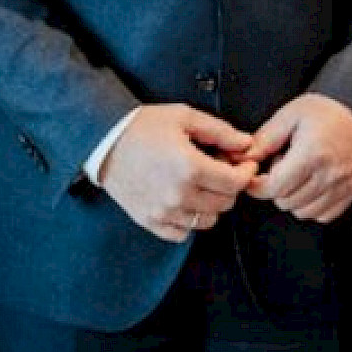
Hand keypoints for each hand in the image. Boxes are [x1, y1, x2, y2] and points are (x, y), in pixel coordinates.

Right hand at [96, 105, 257, 242]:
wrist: (104, 141)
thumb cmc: (142, 127)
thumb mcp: (184, 117)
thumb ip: (220, 132)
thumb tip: (246, 144)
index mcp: (191, 167)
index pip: (235, 183)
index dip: (245, 172)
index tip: (243, 165)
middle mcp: (179, 195)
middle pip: (225, 203)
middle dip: (228, 186)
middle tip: (218, 170)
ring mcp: (164, 212)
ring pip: (207, 221)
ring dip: (210, 205)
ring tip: (199, 184)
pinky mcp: (150, 221)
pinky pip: (182, 234)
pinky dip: (188, 221)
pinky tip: (182, 200)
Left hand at [243, 93, 351, 223]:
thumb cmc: (323, 113)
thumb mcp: (289, 116)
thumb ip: (264, 140)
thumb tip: (244, 159)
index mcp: (312, 153)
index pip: (276, 187)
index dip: (258, 186)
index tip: (254, 178)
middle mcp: (330, 173)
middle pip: (287, 202)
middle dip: (276, 188)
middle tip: (282, 168)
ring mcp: (343, 186)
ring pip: (303, 212)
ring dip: (293, 198)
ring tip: (298, 175)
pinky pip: (323, 215)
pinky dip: (312, 205)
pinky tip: (311, 186)